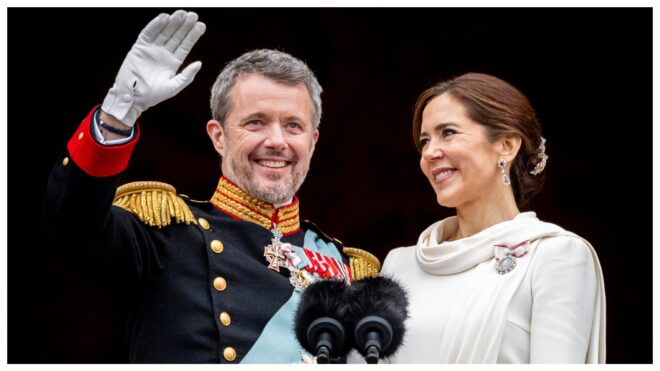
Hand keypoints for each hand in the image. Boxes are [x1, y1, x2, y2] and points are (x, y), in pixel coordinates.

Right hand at [101, 10, 205, 126]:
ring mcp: (152, 49)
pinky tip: (164, 18)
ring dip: (172, 22)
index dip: (193, 35)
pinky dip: (156, 25)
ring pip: (164, 32)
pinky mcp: (140, 47)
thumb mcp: (173, 87)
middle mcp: (164, 53)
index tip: (201, 25)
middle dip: (185, 26)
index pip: (185, 46)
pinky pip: (148, 33)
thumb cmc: (153, 95)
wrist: (132, 97)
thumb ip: (187, 76)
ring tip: (182, 13)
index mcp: (173, 62)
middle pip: (176, 36)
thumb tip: (200, 63)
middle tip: (193, 15)